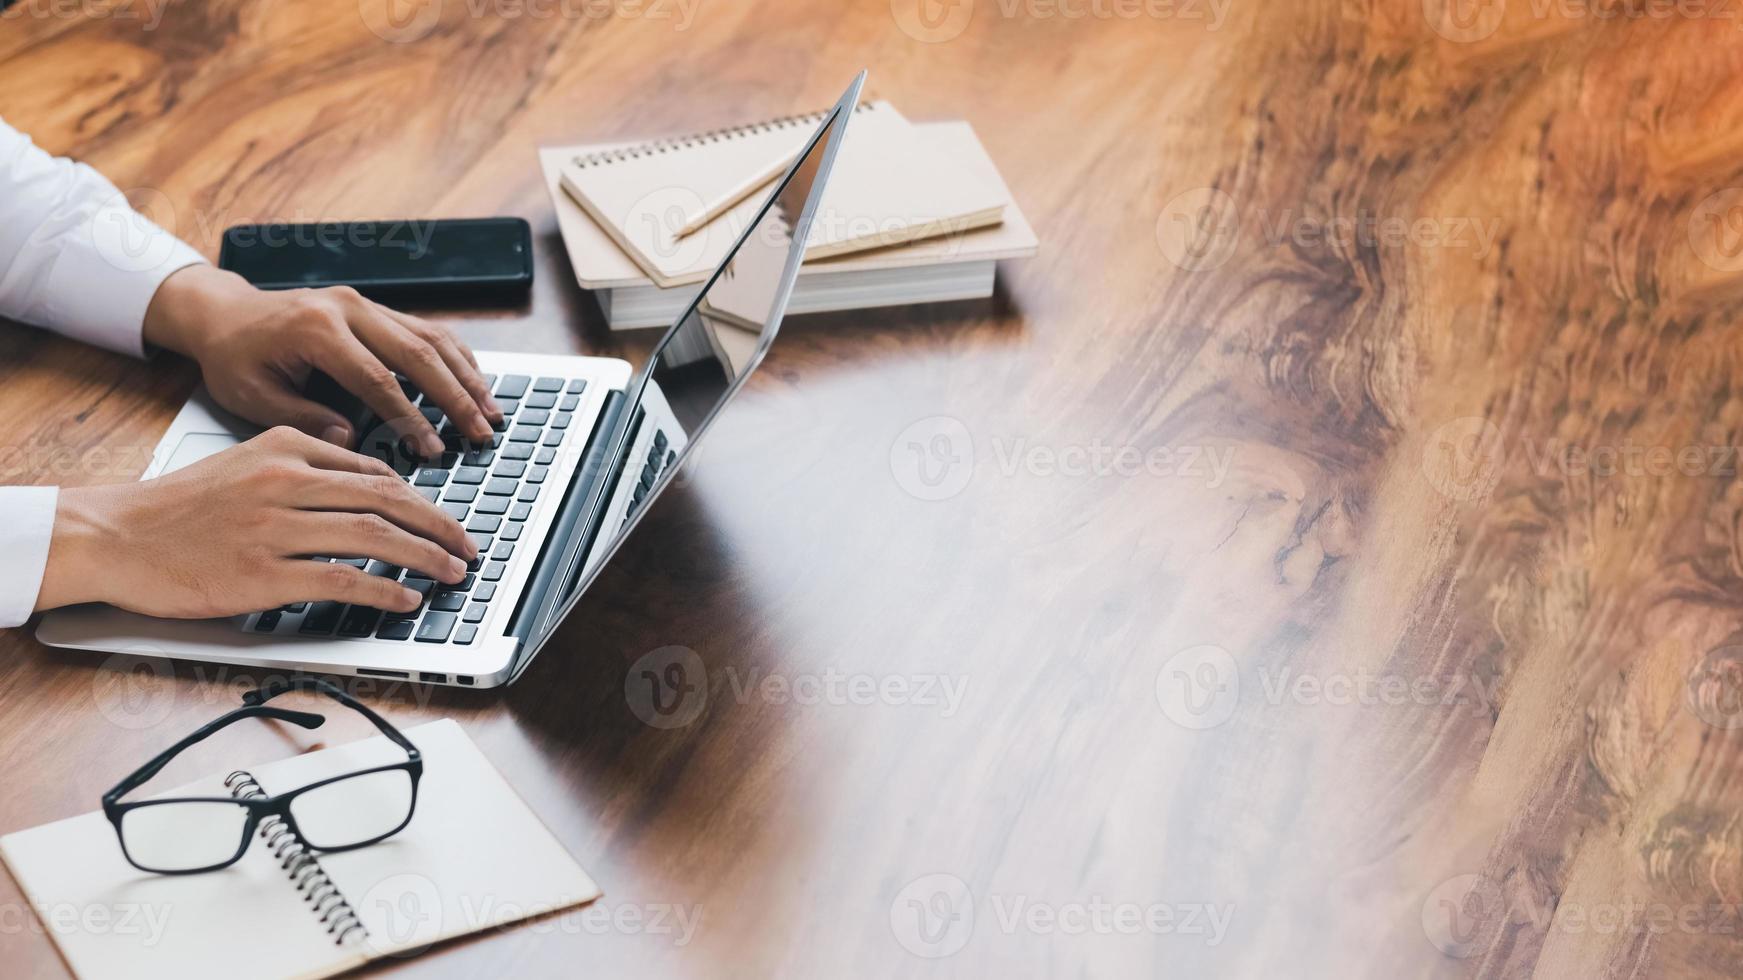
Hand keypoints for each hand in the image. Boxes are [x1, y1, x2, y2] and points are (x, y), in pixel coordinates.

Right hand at [35, 427, 476, 618]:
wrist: (115, 535)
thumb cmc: (181, 505)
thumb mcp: (247, 461)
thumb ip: (307, 464)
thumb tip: (373, 484)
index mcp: (285, 448)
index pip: (375, 472)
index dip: (423, 500)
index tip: (446, 521)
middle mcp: (286, 482)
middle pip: (388, 501)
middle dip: (440, 526)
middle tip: (469, 546)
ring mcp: (275, 528)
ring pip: (374, 537)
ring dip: (424, 557)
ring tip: (452, 572)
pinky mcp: (261, 573)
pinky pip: (341, 579)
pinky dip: (384, 589)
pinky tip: (407, 598)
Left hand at [142, 265, 502, 456]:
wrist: (224, 314)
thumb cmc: (235, 358)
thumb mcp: (253, 397)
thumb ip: (303, 419)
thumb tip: (351, 443)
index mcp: (317, 329)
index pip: (378, 380)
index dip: (410, 418)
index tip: (432, 450)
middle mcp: (347, 308)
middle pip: (419, 355)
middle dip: (456, 398)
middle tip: (481, 433)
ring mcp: (365, 303)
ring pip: (431, 338)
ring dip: (466, 377)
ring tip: (491, 412)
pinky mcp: (375, 307)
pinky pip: (426, 329)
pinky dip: (456, 357)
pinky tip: (475, 382)